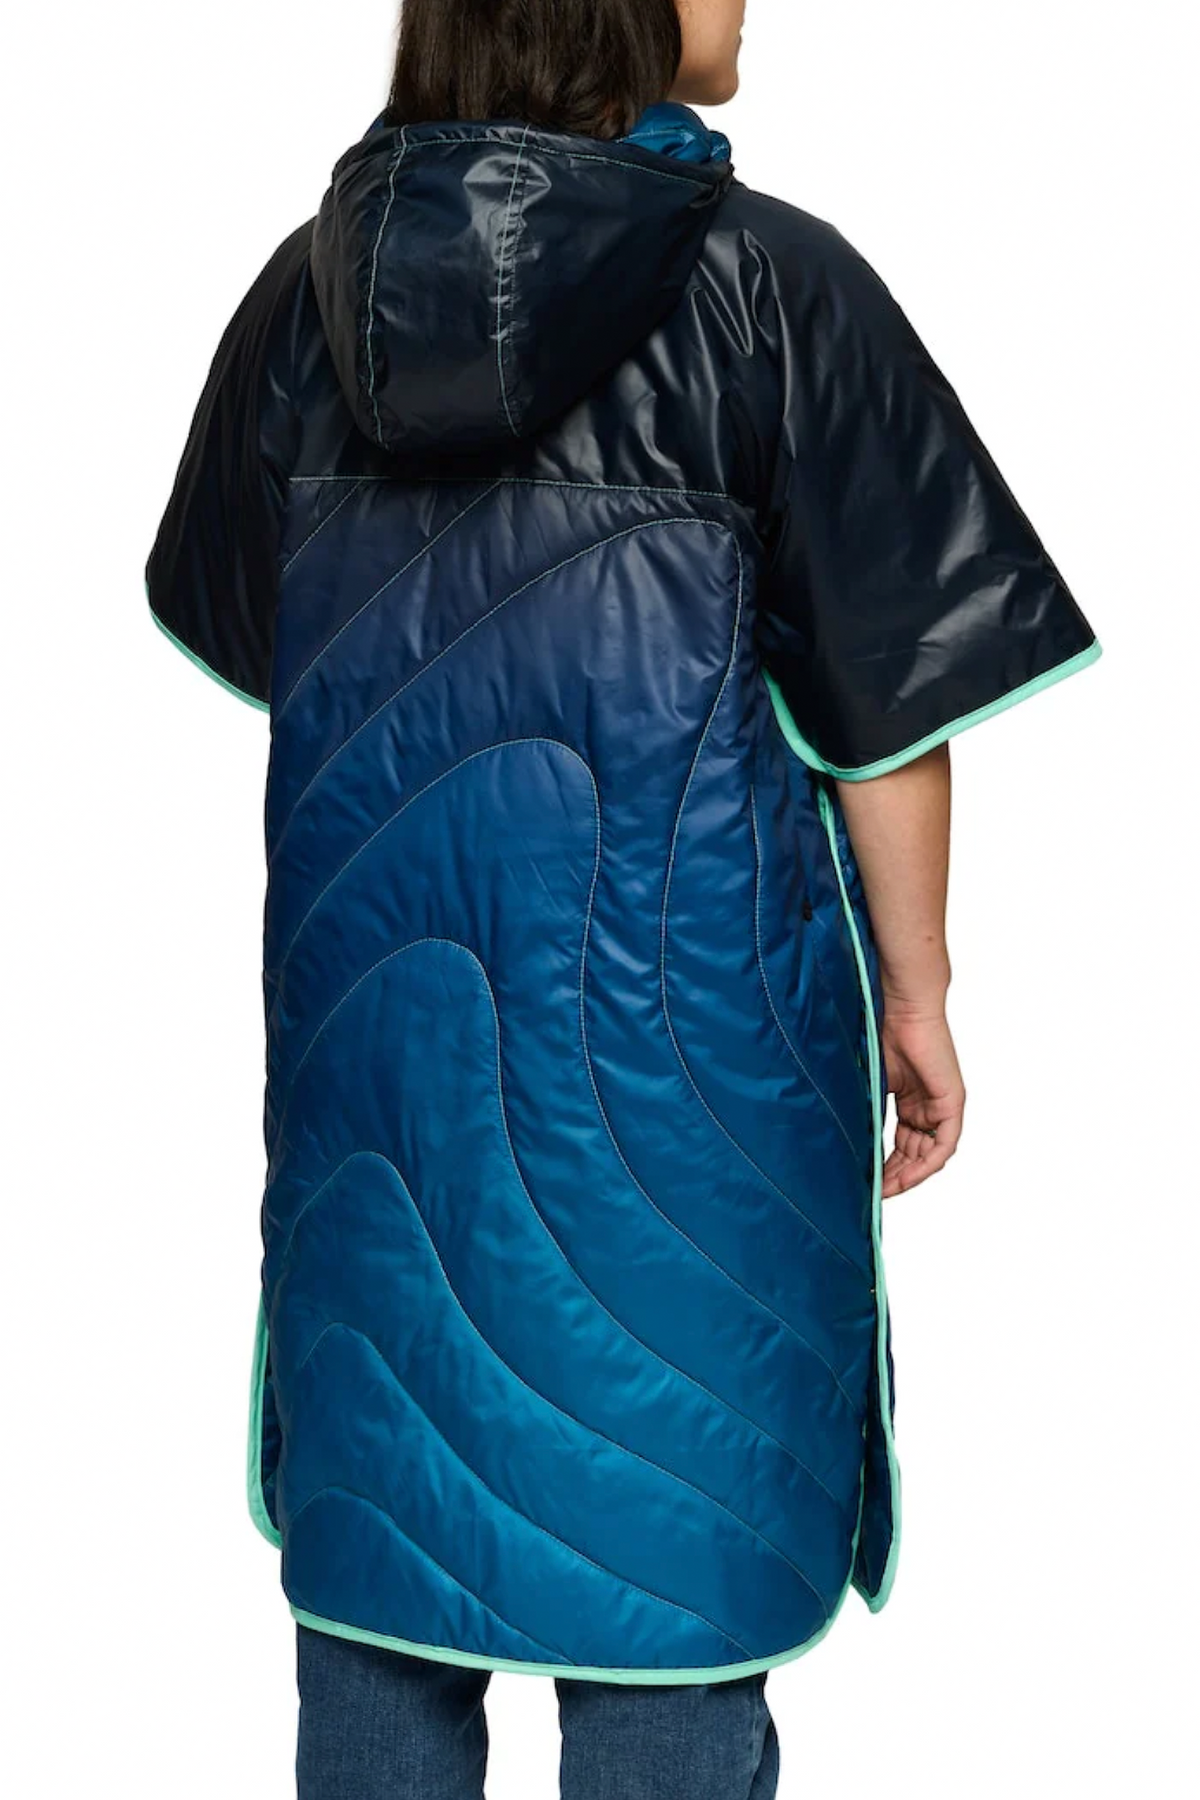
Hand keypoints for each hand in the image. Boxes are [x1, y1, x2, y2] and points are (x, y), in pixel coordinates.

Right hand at [879, 1006, 964, 1197]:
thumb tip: (846, 1143)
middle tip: (875, 1193)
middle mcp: (927, 1106)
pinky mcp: (952, 1101)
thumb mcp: (870, 1082)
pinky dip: (927, 1162)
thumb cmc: (881, 1032)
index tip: (868, 1183)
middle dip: (895, 1176)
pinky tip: (909, 1175)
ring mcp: (941, 1105)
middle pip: (914, 1153)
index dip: (885, 1166)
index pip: (900, 1144)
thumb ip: (866, 1111)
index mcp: (909, 1100)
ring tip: (885, 1188)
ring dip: (909, 1174)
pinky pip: (944, 1143)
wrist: (900, 1006)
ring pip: (929, 1154)